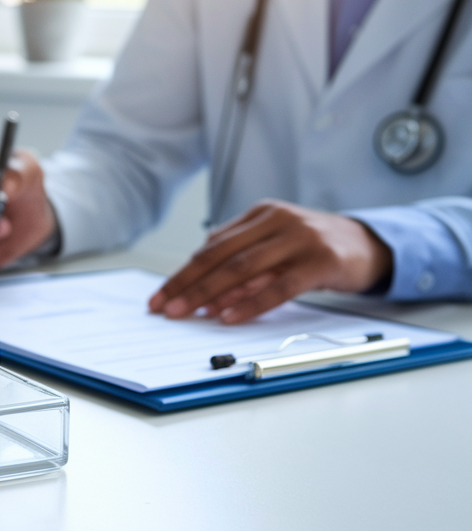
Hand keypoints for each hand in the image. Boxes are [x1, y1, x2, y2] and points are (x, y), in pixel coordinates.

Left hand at [148, 199, 393, 323]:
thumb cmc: (314, 248)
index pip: (210, 247)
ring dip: (211, 293)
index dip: (182, 273)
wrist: (371, 245)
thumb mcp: (275, 243)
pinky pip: (279, 285)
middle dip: (188, 284)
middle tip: (165, 307)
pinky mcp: (321, 261)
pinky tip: (230, 316)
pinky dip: (251, 303)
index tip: (160, 296)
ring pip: (244, 268)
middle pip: (220, 255)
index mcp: (261, 214)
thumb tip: (201, 287)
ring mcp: (300, 239)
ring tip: (189, 313)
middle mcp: (277, 221)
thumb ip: (242, 258)